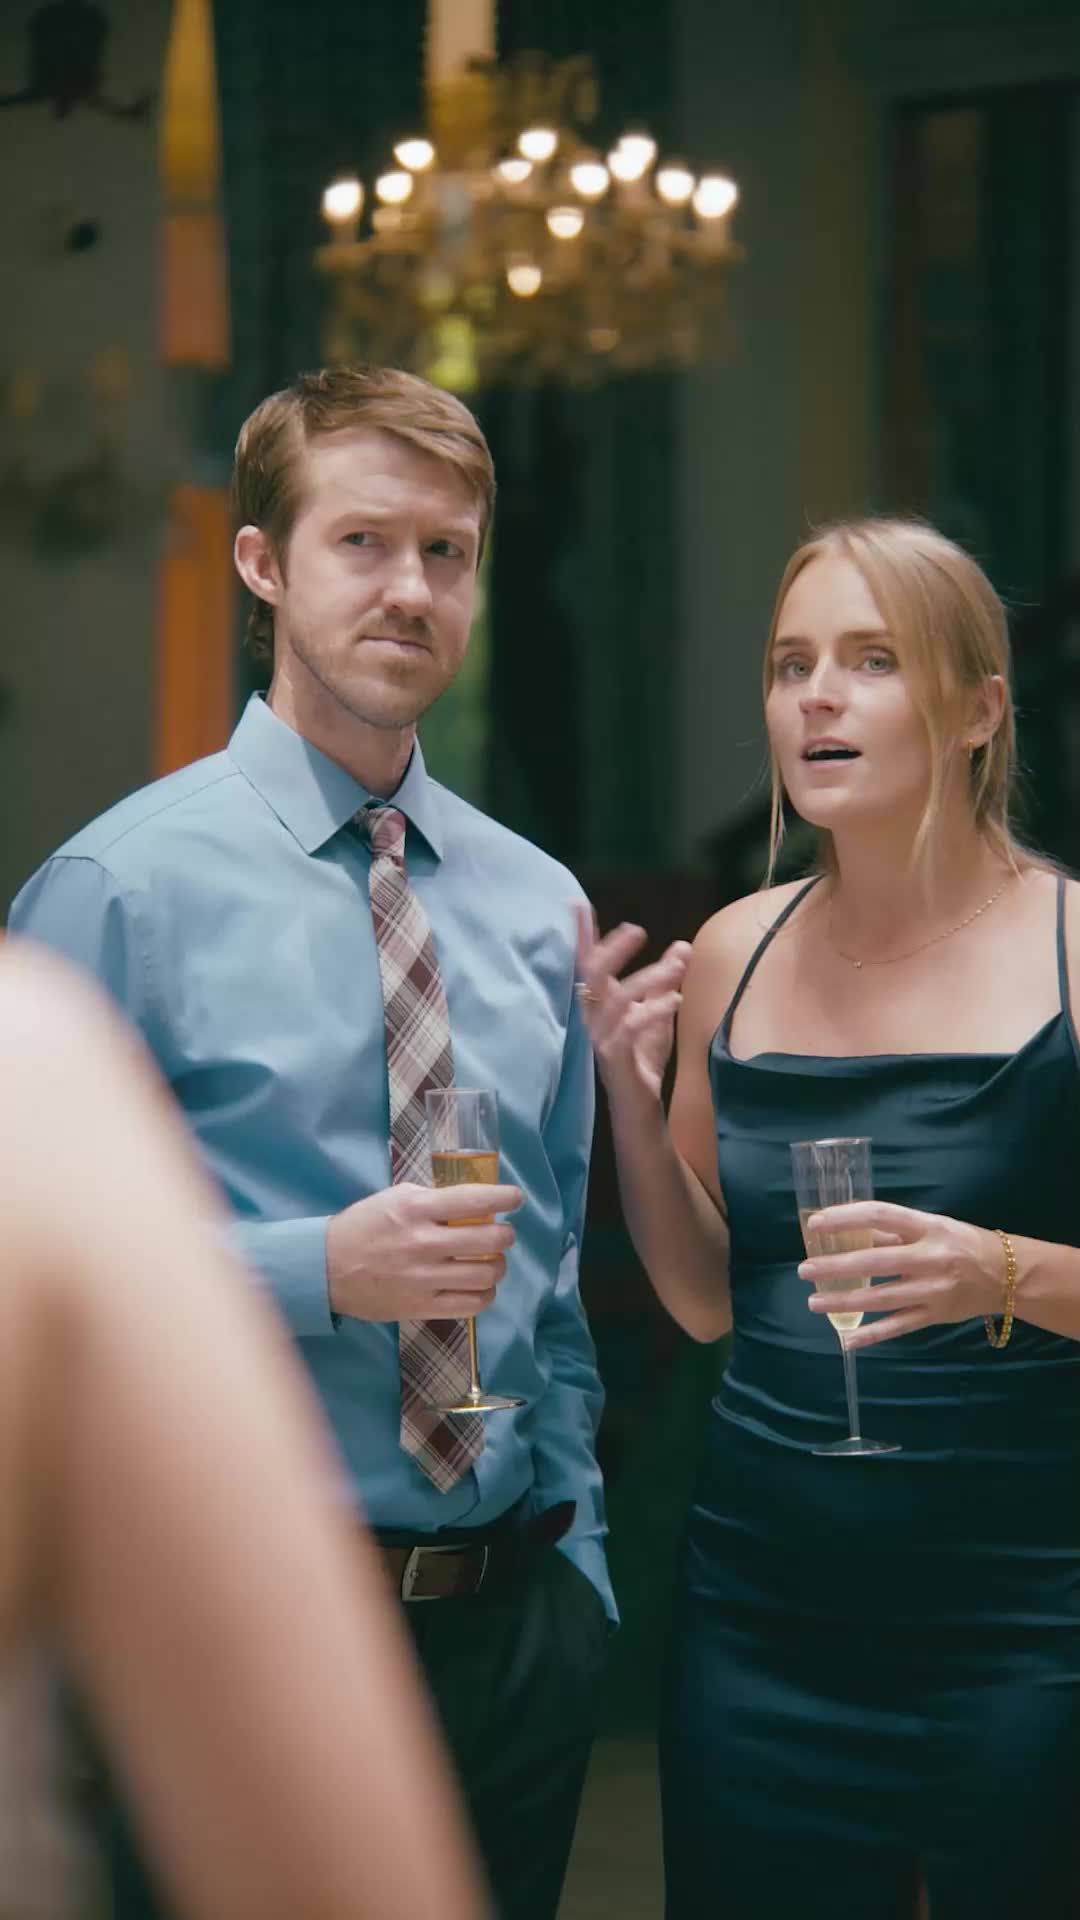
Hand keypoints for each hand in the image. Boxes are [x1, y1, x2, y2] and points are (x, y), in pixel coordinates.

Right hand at [327, 1182, 521, 1321]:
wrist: (327, 1268)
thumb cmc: (364, 1227)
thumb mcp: (395, 1198)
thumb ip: (433, 1198)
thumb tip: (474, 1202)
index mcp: (416, 1209)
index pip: (474, 1200)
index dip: (504, 1198)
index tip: (515, 1198)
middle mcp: (424, 1243)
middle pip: (489, 1240)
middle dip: (505, 1235)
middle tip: (502, 1233)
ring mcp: (424, 1278)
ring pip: (486, 1274)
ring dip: (498, 1266)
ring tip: (492, 1261)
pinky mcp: (422, 1306)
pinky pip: (471, 1304)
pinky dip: (485, 1294)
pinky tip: (480, 1285)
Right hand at [574, 903, 690, 1104]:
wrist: (639, 1107)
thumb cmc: (642, 1059)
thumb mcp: (658, 1014)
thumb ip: (665, 982)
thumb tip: (682, 946)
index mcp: (599, 1004)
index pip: (588, 964)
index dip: (583, 935)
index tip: (577, 903)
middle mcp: (593, 1017)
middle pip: (593, 975)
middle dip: (612, 950)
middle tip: (636, 930)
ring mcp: (600, 1037)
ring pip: (617, 999)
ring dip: (647, 978)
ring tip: (674, 966)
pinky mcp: (613, 1056)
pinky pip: (630, 1026)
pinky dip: (654, 1009)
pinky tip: (675, 999)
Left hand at [798, 1201, 1007, 1349]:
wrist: (1006, 1275)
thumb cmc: (960, 1243)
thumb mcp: (931, 1226)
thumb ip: (893, 1230)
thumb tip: (847, 1230)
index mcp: (928, 1227)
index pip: (881, 1215)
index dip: (846, 1218)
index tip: (815, 1223)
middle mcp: (930, 1258)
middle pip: (876, 1261)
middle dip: (837, 1266)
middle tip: (805, 1269)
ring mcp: (932, 1291)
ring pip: (882, 1298)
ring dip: (844, 1302)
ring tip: (814, 1301)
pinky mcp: (935, 1316)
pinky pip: (898, 1327)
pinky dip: (871, 1335)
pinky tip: (846, 1339)